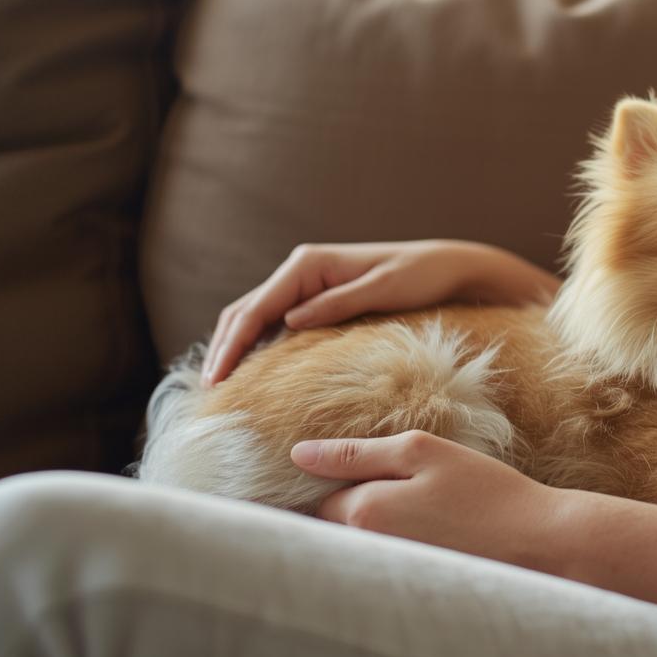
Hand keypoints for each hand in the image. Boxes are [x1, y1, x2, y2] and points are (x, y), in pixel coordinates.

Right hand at [201, 240, 559, 385]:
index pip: (257, 308)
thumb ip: (337, 303)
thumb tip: (289, 323)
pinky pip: (277, 325)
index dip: (232, 344)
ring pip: (256, 318)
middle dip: (223, 349)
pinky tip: (251, 374)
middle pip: (246, 312)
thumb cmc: (420, 277)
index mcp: (309, 264)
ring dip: (235, 349)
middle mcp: (301, 271)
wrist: (447, 268)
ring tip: (219, 388)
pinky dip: (257, 347)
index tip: (217, 378)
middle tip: (209, 392)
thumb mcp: (382, 288)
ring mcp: (307, 286)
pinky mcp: (318, 302)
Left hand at [292, 431, 573, 573]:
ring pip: (359, 547)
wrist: (541, 544)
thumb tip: (298, 454)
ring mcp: (387, 575)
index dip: (335, 480)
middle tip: (399, 492)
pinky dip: (395, 548)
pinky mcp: (409, 589)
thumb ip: (358, 452)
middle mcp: (366, 552)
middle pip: (334, 527)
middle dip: (348, 508)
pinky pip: (383, 565)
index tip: (363, 472)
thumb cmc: (487, 492)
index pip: (319, 498)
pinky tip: (431, 534)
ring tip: (420, 514)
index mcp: (364, 514)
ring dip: (372, 529)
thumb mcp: (423, 452)